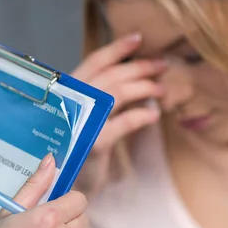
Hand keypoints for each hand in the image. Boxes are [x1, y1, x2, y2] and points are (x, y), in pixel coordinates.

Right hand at [72, 33, 166, 196]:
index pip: (93, 62)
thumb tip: (134, 79)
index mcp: (69, 94)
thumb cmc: (79, 152)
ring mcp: (80, 124)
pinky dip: (141, 116)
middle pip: (110, 76)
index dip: (116, 49)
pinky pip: (123, 123)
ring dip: (144, 88)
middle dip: (139, 67)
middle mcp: (70, 104)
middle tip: (162, 67)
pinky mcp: (92, 144)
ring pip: (116, 94)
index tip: (138, 39)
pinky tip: (154, 115)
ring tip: (162, 90)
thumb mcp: (88, 121)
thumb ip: (102, 101)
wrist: (65, 188)